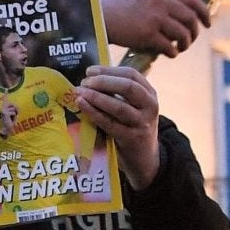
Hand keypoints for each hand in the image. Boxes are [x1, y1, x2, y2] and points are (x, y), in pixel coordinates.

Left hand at [74, 66, 162, 189]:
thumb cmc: (133, 128)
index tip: (90, 71)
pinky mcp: (131, 138)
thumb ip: (119, 93)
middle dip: (103, 81)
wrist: (145, 159)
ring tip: (80, 92)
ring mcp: (142, 123)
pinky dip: (94, 113)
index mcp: (150, 94)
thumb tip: (90, 77)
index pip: (131, 74)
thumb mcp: (134, 108)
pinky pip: (109, 123)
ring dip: (96, 97)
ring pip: (118, 106)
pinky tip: (82, 105)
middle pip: (128, 87)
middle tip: (84, 82)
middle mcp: (150, 106)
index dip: (109, 70)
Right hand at [100, 0, 209, 57]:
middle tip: (189, 41)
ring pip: (183, 34)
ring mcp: (155, 17)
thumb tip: (186, 16)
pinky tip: (168, 54)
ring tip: (178, 49)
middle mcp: (161, 1)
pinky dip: (173, 52)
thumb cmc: (123, 9)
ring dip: (185, 44)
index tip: (207, 23)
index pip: (193, 0)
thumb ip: (165, 1)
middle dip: (194, 33)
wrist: (101, 16)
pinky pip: (170, 47)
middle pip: (191, 19)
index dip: (204, 13)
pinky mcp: (148, 34)